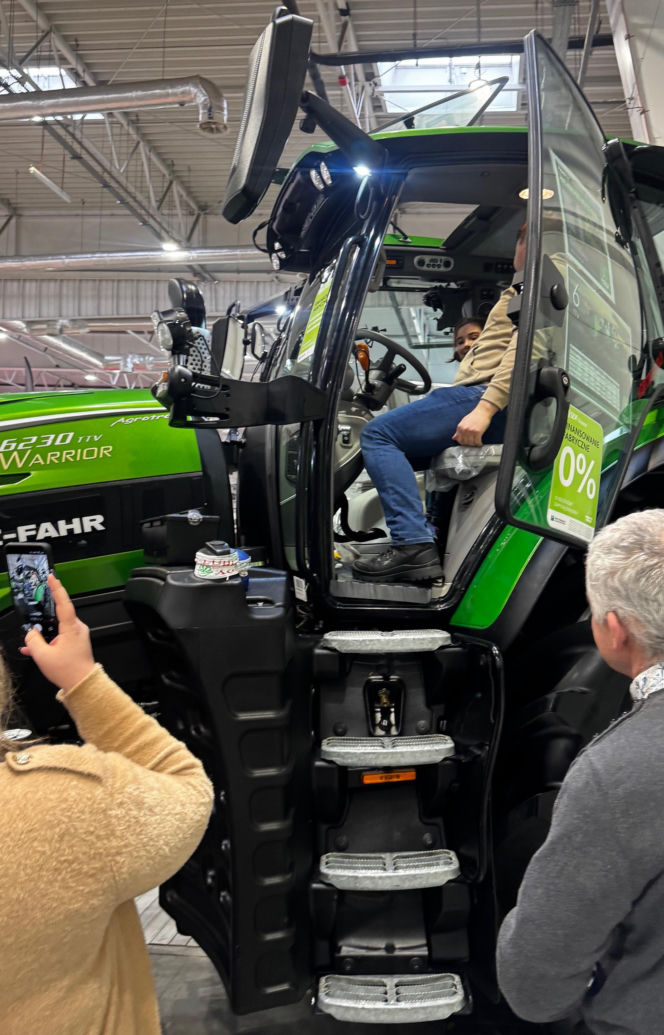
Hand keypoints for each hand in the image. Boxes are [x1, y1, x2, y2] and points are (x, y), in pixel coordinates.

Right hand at [20, 574, 95, 691]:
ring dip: (45, 635)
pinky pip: (60, 637)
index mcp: (71, 628)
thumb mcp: (43, 656)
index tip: (52, 577)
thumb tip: (31, 633)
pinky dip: (49, 642)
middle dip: (45, 619)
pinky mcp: (76, 643)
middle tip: (34, 619)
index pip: (64, 603)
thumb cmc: (67, 671)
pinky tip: (35, 650)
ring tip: (31, 645)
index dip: (57, 588)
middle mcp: (77, 629)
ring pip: (57, 629)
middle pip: (58, 616)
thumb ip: (33, 641)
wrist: (83, 685)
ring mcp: (78, 636)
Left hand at [452, 400, 496, 446]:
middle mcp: (464, 429)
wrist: (483, 411)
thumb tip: (453, 438)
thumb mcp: (464, 422)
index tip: (467, 443)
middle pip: (465, 443)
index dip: (463, 443)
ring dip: (474, 445)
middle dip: (469, 445)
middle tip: (473, 444)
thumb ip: (459, 431)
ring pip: (471, 443)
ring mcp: (470, 431)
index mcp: (460, 427)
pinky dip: (479, 444)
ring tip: (477, 443)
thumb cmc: (474, 416)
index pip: (459, 440)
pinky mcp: (477, 432)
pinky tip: (480, 443)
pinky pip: (477, 442)